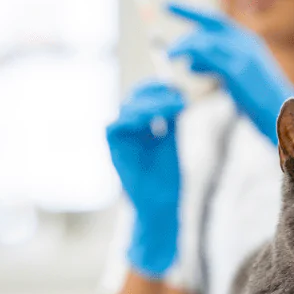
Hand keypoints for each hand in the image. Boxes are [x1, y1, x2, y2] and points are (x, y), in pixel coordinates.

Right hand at [106, 81, 185, 277]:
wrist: (161, 205)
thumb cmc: (167, 177)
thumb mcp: (172, 140)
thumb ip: (169, 117)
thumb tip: (178, 89)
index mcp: (141, 125)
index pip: (146, 96)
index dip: (160, 88)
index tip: (181, 88)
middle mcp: (127, 129)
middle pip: (135, 97)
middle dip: (155, 92)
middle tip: (177, 92)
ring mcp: (119, 138)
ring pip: (127, 108)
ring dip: (151, 103)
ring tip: (175, 104)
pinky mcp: (113, 149)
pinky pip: (116, 125)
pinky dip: (134, 118)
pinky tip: (156, 119)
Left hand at [166, 2, 293, 144]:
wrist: (283, 118)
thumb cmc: (260, 103)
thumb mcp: (235, 79)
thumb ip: (215, 66)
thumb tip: (190, 63)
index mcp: (248, 43)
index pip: (217, 22)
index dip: (193, 13)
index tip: (170, 8)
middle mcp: (248, 43)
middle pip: (211, 25)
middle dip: (188, 20)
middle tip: (167, 22)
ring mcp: (244, 55)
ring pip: (207, 40)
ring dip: (186, 46)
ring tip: (171, 55)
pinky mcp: (239, 70)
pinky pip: (210, 56)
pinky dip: (193, 58)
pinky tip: (183, 64)